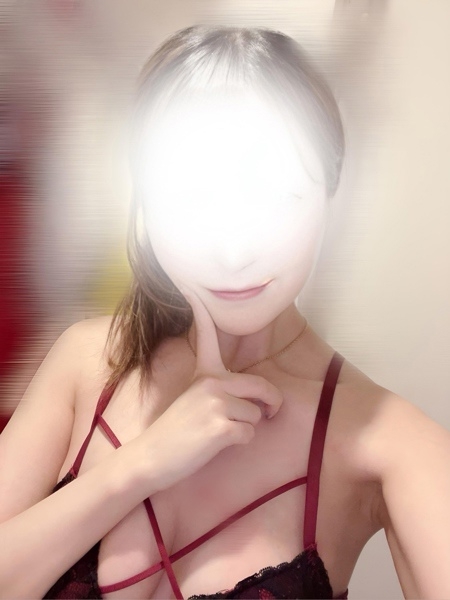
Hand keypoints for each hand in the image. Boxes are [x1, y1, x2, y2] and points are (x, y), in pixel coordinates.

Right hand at [143, 286, 282, 490]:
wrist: (151, 458)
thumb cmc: (175, 432)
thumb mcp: (193, 399)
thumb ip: (217, 389)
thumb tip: (253, 398)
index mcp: (205, 373)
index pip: (206, 335)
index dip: (200, 309)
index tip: (190, 285)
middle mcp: (212, 382)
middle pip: (262, 386)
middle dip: (272, 403)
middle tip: (270, 413)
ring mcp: (216, 403)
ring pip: (258, 415)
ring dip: (248, 427)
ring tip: (223, 432)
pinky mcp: (221, 425)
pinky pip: (250, 433)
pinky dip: (241, 442)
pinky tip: (219, 444)